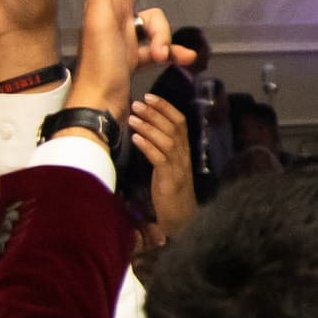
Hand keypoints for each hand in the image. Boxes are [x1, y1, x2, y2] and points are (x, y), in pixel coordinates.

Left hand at [64, 0, 186, 127]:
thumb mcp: (101, 19)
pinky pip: (161, 45)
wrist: (99, 103)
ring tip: (160, 53)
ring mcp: (126, 33)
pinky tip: (184, 58)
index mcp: (107, 1)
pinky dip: (172, 50)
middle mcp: (116, 12)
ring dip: (165, 35)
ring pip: (156, 21)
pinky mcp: (135, 54)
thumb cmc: (101, 63)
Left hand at [128, 94, 198, 241]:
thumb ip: (160, 150)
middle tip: (137, 102)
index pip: (180, 122)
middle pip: (173, 127)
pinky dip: (148, 146)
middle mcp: (184, 156)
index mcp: (184, 151)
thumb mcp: (167, 168)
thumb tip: (143, 131)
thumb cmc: (170, 194)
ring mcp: (178, 168)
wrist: (182, 221)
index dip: (165, 107)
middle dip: (155, 112)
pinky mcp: (170, 180)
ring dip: (149, 127)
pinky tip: (135, 138)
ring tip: (132, 117)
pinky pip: (159, 158)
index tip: (149, 96)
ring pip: (166, 140)